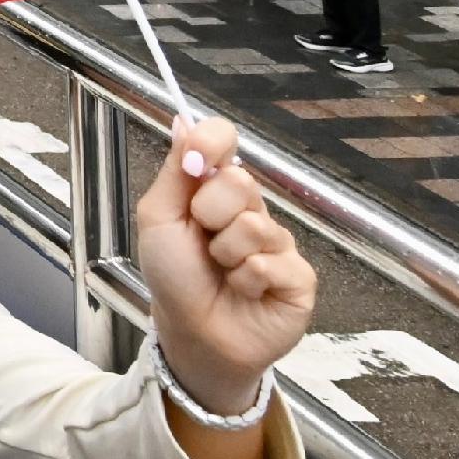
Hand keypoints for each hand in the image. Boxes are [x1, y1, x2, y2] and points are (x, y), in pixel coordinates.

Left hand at [134, 115, 314, 419]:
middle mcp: (251, 210)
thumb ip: (175, 172)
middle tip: (203, 239)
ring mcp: (278, 243)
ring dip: (226, 253)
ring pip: (254, 225)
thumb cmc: (174, 278)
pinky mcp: (299, 276)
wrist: (194, 335)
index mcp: (216, 190)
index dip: (213, 141)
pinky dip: (247, 280)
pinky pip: (270, 262)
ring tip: (223, 272)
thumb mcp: (159, 218)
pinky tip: (245, 291)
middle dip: (209, 213)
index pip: (224, 142)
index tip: (200, 156)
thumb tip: (184, 122)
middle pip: (240, 181)